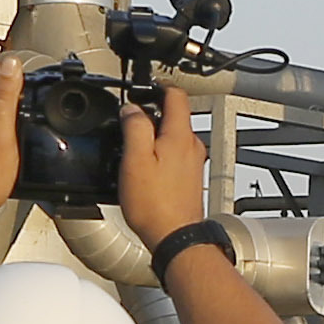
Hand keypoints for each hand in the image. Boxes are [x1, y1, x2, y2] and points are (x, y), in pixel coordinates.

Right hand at [115, 78, 210, 242]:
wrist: (175, 237)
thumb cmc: (155, 204)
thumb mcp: (135, 160)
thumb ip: (135, 127)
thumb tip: (132, 108)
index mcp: (180, 136)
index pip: (176, 95)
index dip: (158, 86)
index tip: (143, 87)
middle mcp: (192, 146)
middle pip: (175, 116)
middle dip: (152, 114)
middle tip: (130, 120)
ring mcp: (194, 163)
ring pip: (174, 137)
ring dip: (155, 136)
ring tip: (133, 148)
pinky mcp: (190, 179)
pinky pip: (175, 155)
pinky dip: (160, 154)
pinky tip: (145, 169)